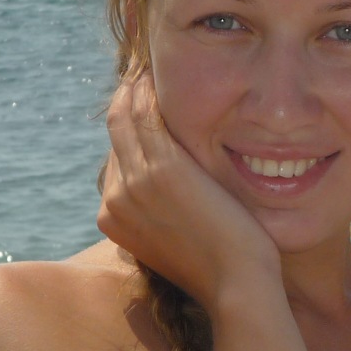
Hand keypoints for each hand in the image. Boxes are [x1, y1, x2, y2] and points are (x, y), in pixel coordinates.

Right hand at [98, 72, 279, 304]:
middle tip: (146, 70)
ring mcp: (134, 184)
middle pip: (116, 132)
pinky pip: (146, 115)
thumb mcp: (182, 233)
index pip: (117, 155)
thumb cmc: (223, 264)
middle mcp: (114, 200)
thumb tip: (174, 186)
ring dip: (136, 86)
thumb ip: (166, 207)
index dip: (131, 123)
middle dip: (129, 98)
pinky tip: (159, 72)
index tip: (146, 98)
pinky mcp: (161, 170)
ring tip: (152, 64)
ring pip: (126, 117)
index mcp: (113, 216)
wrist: (237, 286)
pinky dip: (148, 90)